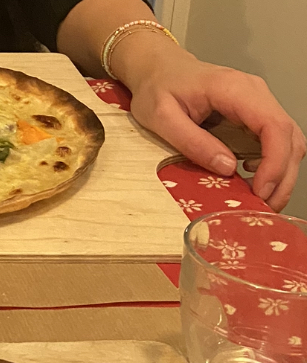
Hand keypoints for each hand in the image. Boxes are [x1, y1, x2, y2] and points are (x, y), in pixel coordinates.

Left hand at [119, 41, 304, 210]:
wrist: (159, 69)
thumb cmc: (158, 89)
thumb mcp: (163, 118)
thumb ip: (193, 142)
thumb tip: (227, 168)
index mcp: (235, 90)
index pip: (274, 126)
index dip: (275, 162)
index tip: (260, 191)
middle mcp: (256, 94)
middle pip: (290, 136)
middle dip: (282, 175)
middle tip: (265, 207)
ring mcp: (258, 103)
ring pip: (288, 140)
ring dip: (281, 173)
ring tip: (262, 202)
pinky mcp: (253, 115)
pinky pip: (275, 141)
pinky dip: (273, 165)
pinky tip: (255, 183)